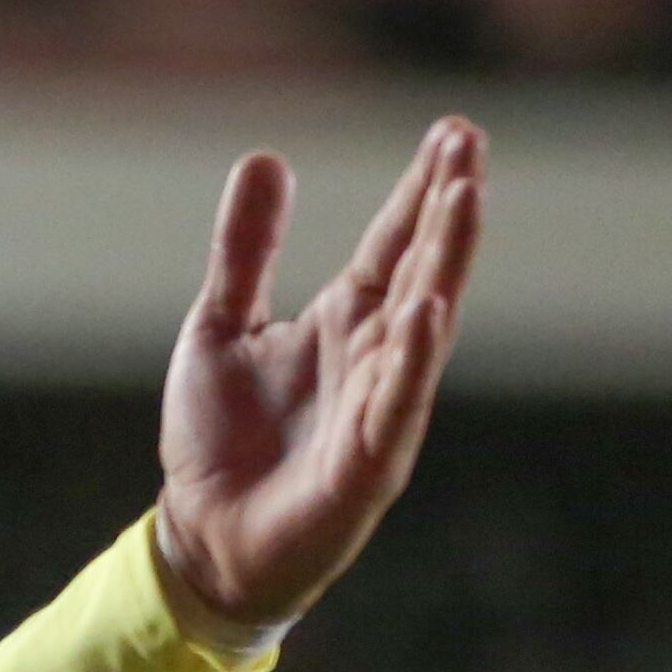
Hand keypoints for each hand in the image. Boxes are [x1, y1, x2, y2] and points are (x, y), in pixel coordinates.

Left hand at [158, 115, 485, 632]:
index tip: (453, 130)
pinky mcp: (366, 462)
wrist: (201, 540)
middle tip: (470, 143)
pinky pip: (395, 401)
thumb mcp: (217, 327)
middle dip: (447, 209)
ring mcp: (378, 407)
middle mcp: (374, 356)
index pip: (392, 243)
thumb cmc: (217, 441)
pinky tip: (428, 308)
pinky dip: (412, 356)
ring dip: (445, 262)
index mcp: (343, 322)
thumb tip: (265, 158)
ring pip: (423, 324)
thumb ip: (244, 252)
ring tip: (466, 197)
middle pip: (420, 268)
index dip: (420, 189)